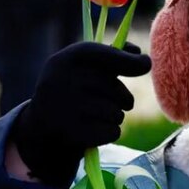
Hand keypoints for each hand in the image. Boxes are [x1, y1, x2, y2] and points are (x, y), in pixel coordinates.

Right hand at [11, 41, 150, 184]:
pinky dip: (110, 133)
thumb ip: (110, 56)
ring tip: (98, 115)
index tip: (146, 64)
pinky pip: (113, 132)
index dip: (129, 61)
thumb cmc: (71, 90)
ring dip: (116, 116)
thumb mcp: (82, 67)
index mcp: (65, 60)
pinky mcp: (73, 134)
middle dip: (123, 98)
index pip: (106, 55)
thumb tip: (139, 54)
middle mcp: (63, 82)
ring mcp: (66, 109)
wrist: (41, 126)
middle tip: (113, 100)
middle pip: (117, 89)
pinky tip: (95, 130)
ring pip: (117, 114)